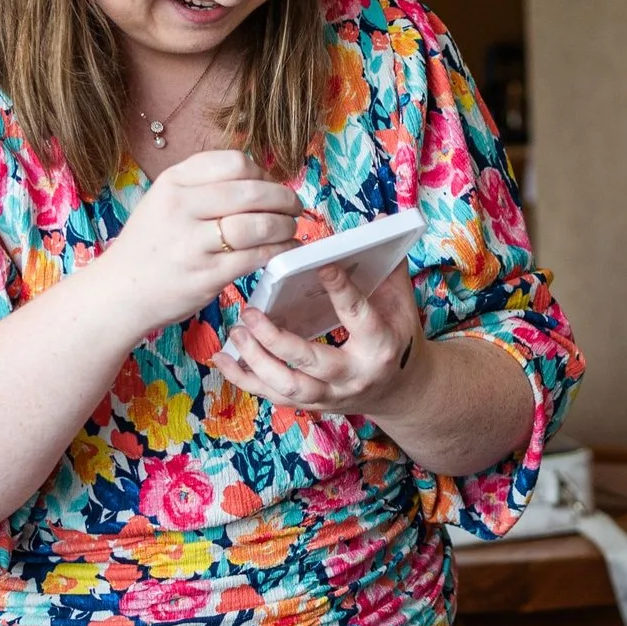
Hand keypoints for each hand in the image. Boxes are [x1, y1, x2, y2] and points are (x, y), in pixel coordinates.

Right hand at [96, 149, 300, 337]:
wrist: (121, 292)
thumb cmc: (150, 246)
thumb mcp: (164, 201)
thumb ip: (203, 186)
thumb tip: (260, 179)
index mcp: (173, 183)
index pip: (234, 163)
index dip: (263, 173)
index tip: (270, 185)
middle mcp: (181, 207)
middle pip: (252, 191)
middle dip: (283, 198)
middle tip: (294, 207)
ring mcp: (194, 242)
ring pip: (259, 224)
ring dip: (285, 225)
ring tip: (290, 228)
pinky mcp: (208, 274)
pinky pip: (257, 256)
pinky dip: (281, 251)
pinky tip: (286, 249)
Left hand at [214, 263, 428, 419]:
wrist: (402, 389)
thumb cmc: (398, 337)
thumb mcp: (402, 303)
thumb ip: (388, 265)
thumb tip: (378, 221)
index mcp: (379, 345)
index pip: (357, 314)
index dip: (340, 289)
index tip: (321, 264)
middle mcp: (354, 374)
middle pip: (311, 361)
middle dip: (276, 340)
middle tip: (250, 312)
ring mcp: (332, 394)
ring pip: (288, 387)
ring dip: (257, 362)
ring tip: (237, 332)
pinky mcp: (313, 404)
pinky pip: (275, 397)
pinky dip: (245, 380)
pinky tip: (224, 359)